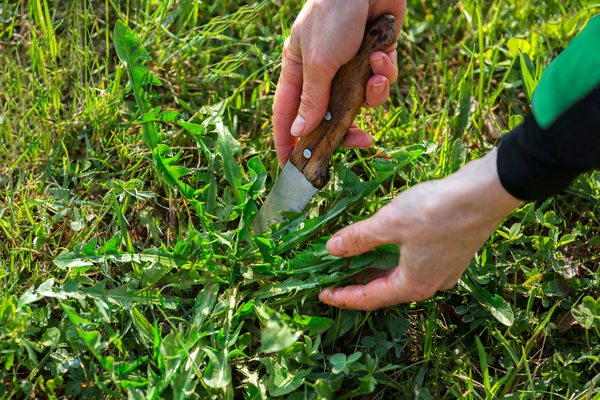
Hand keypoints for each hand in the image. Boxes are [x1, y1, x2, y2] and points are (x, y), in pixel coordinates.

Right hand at [273, 0, 405, 165]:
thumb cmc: (333, 13)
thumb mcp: (319, 60)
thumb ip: (312, 99)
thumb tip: (300, 133)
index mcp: (297, 71)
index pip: (287, 116)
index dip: (288, 143)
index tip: (291, 168)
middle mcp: (322, 73)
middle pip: (329, 117)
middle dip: (346, 128)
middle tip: (359, 141)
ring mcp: (350, 67)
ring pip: (360, 102)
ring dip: (371, 94)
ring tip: (374, 76)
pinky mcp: (374, 59)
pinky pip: (380, 82)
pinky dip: (385, 73)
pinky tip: (383, 55)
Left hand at [318, 150, 521, 310]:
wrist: (484, 193)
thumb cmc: (436, 211)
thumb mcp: (389, 223)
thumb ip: (358, 238)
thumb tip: (332, 249)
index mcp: (413, 285)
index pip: (369, 299)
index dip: (343, 297)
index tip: (322, 293)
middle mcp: (430, 283)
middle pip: (384, 289)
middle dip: (357, 281)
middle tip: (332, 274)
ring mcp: (443, 269)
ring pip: (400, 274)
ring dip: (375, 266)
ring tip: (351, 258)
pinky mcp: (450, 253)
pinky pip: (413, 262)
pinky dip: (392, 256)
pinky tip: (381, 241)